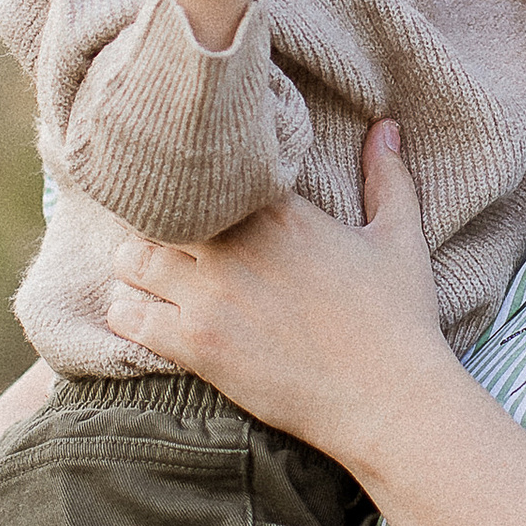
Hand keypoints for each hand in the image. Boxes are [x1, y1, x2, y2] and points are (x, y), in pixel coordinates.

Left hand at [107, 120, 458, 467]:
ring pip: (134, 259)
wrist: (388, 399)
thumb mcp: (399, 239)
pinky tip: (140, 317)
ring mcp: (211, 294)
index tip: (196, 193)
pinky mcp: (197, 344)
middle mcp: (236, 243)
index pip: (208, 173)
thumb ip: (387, 178)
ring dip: (136, 264)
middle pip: (160, 211)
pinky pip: (130, 318)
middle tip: (161, 235)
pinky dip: (126, 315)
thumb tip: (386, 126)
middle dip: (157, 221)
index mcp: (279, 209)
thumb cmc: (397, 320)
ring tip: (146, 274)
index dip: (197, 182)